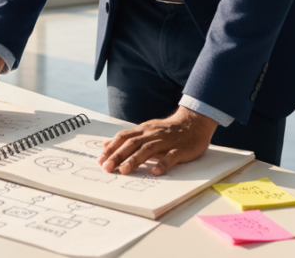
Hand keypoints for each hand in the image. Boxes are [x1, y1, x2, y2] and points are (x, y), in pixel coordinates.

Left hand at [96, 106, 218, 175]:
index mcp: (143, 130)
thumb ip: (128, 138)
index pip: (124, 137)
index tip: (100, 160)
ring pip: (148, 149)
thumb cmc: (168, 130)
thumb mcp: (146, 130)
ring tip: (124, 171)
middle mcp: (152, 134)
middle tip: (106, 168)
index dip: (111, 148)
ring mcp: (166, 141)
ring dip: (134, 160)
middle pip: (132, 144)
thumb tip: (107, 145)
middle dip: (118, 156)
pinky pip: (171, 156)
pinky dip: (162, 164)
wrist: (194, 122)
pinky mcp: (180, 149)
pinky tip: (155, 172)